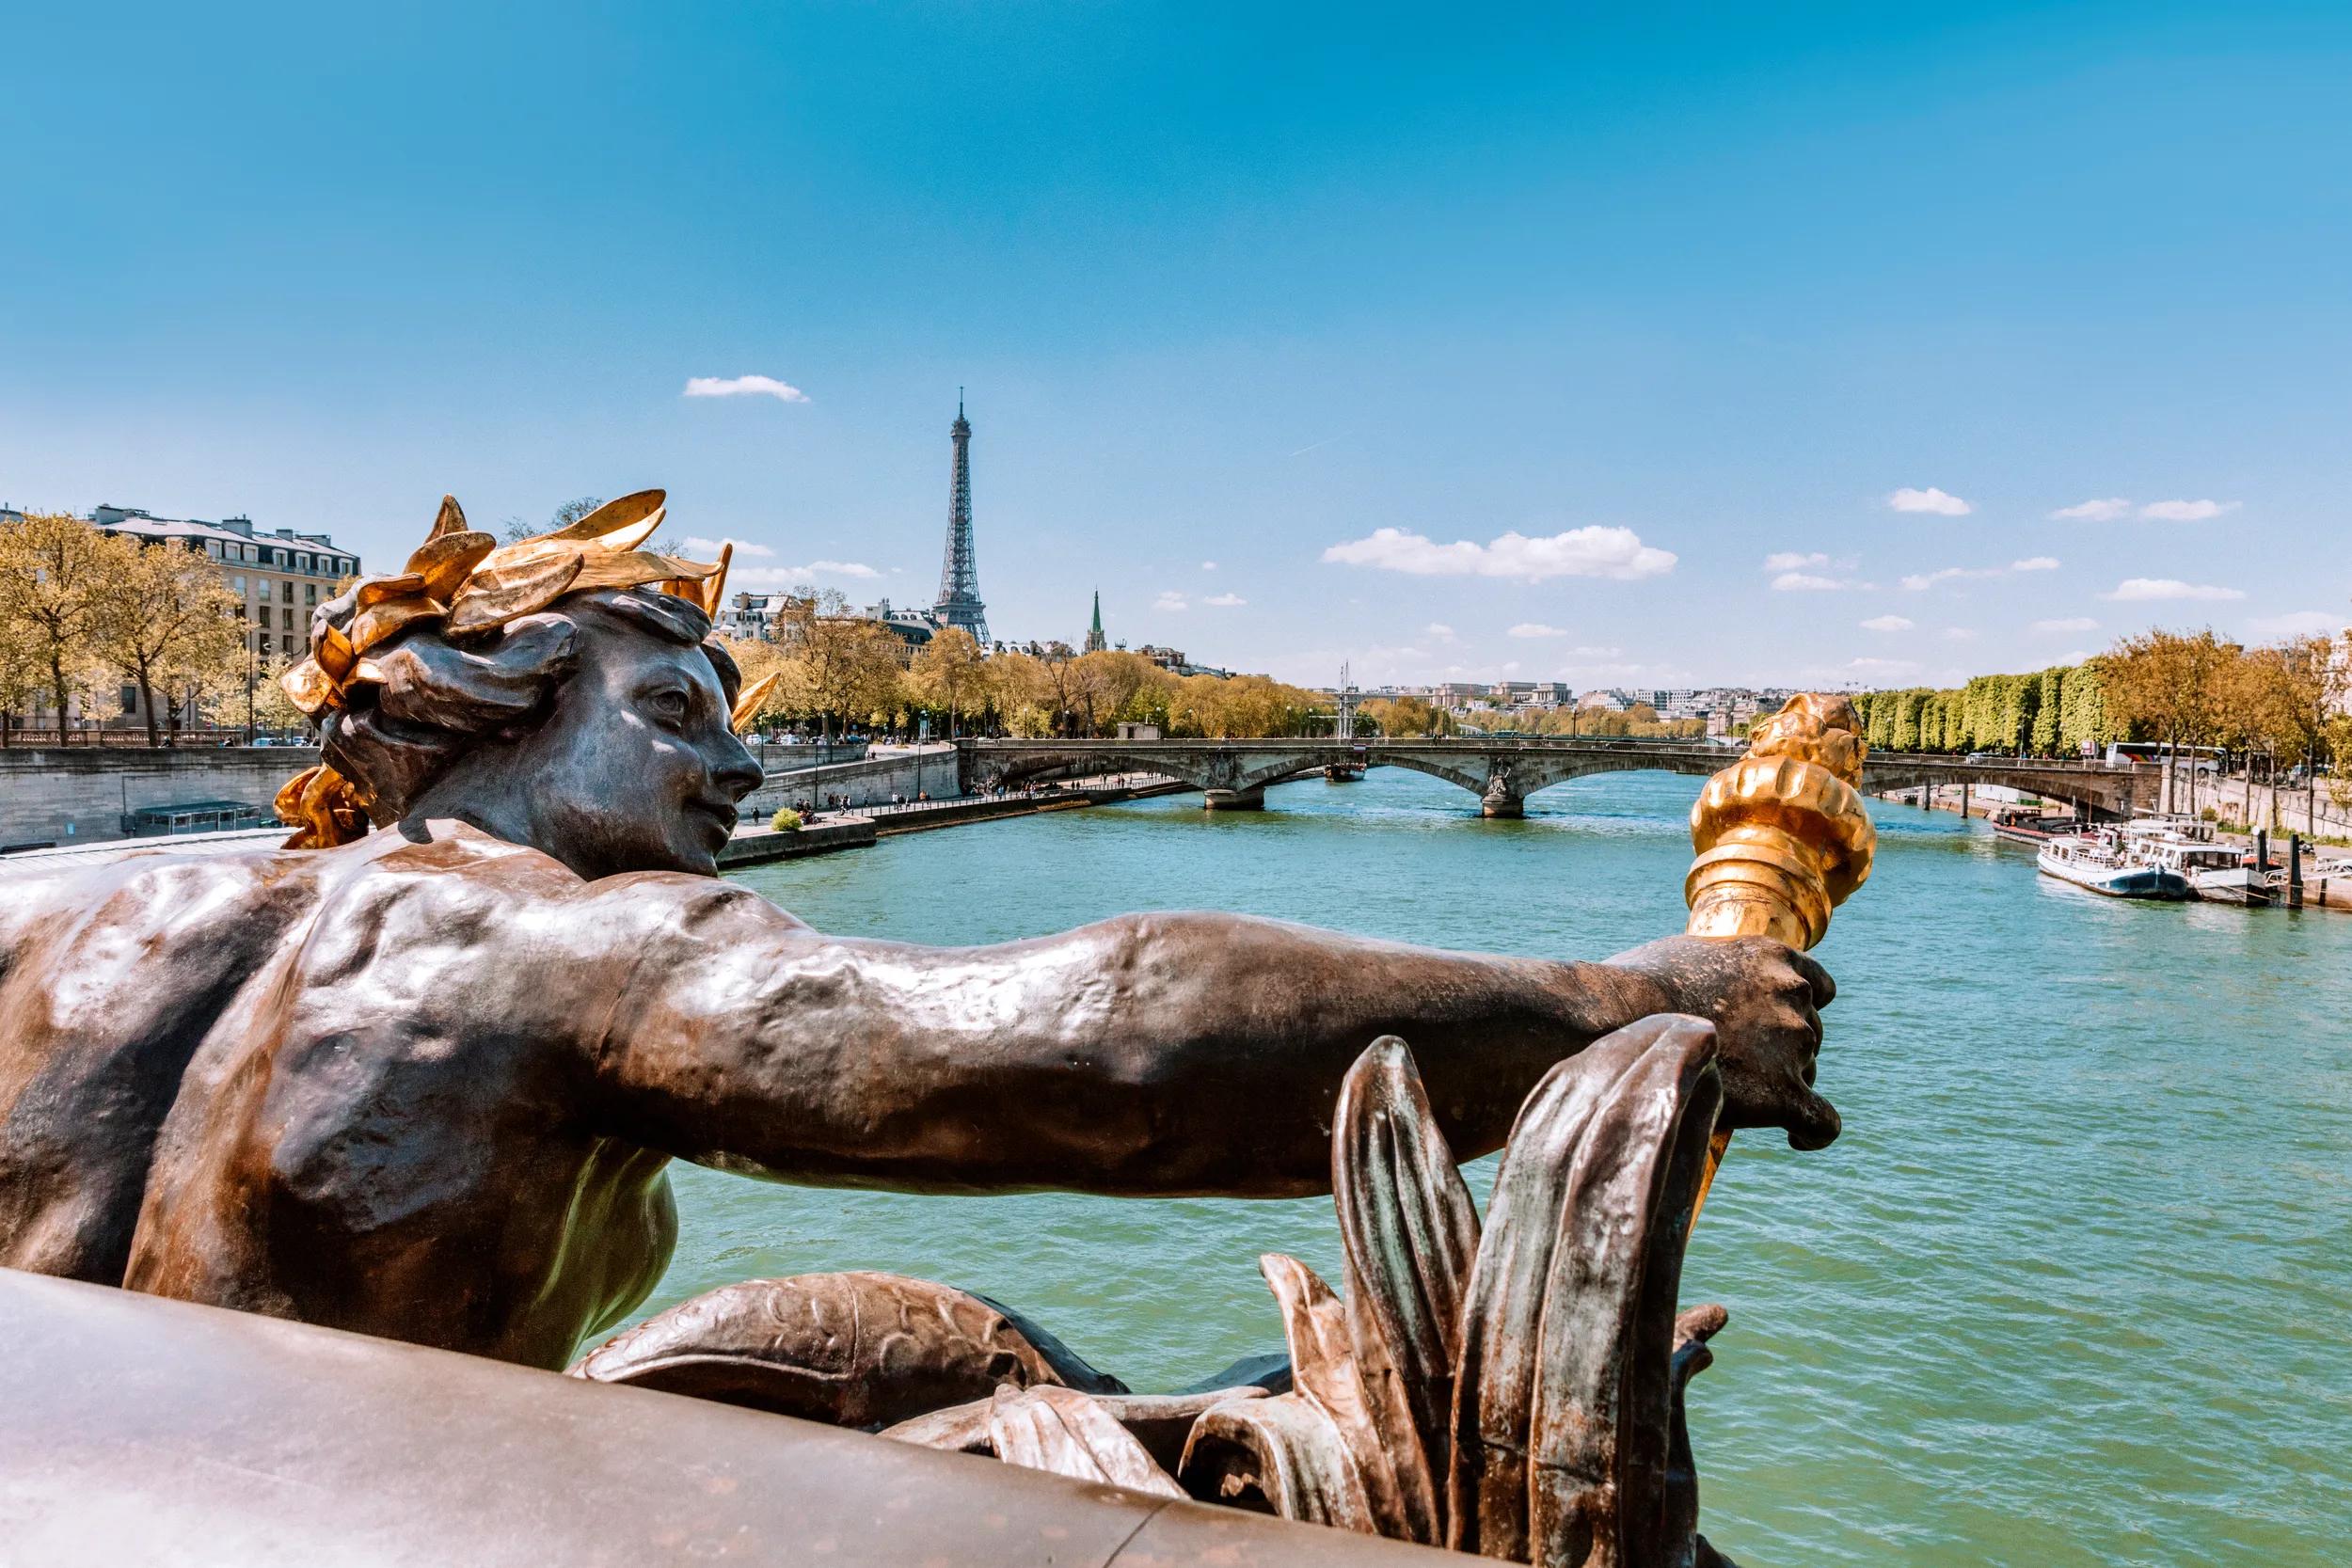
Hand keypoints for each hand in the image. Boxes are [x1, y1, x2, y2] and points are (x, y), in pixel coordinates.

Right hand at [1606, 934, 1838, 1150]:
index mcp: (1773, 958)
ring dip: (1782, 1084)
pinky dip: (1813, 1132)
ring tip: (1740, 1100)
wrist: (1616, 1018)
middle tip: (1736, 1069)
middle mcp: (1792, 994)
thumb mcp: (1683, 954)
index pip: (1818, 988)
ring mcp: (1793, 1042)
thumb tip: (1697, 989)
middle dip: (1781, 1051)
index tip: (1778, 1030)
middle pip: (1809, 1034)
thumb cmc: (1632, 986)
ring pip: (1808, 1073)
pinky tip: (1795, 1138)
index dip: (1800, 1012)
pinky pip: (1822, 1122)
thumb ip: (1713, 969)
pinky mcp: (1783, 1091)